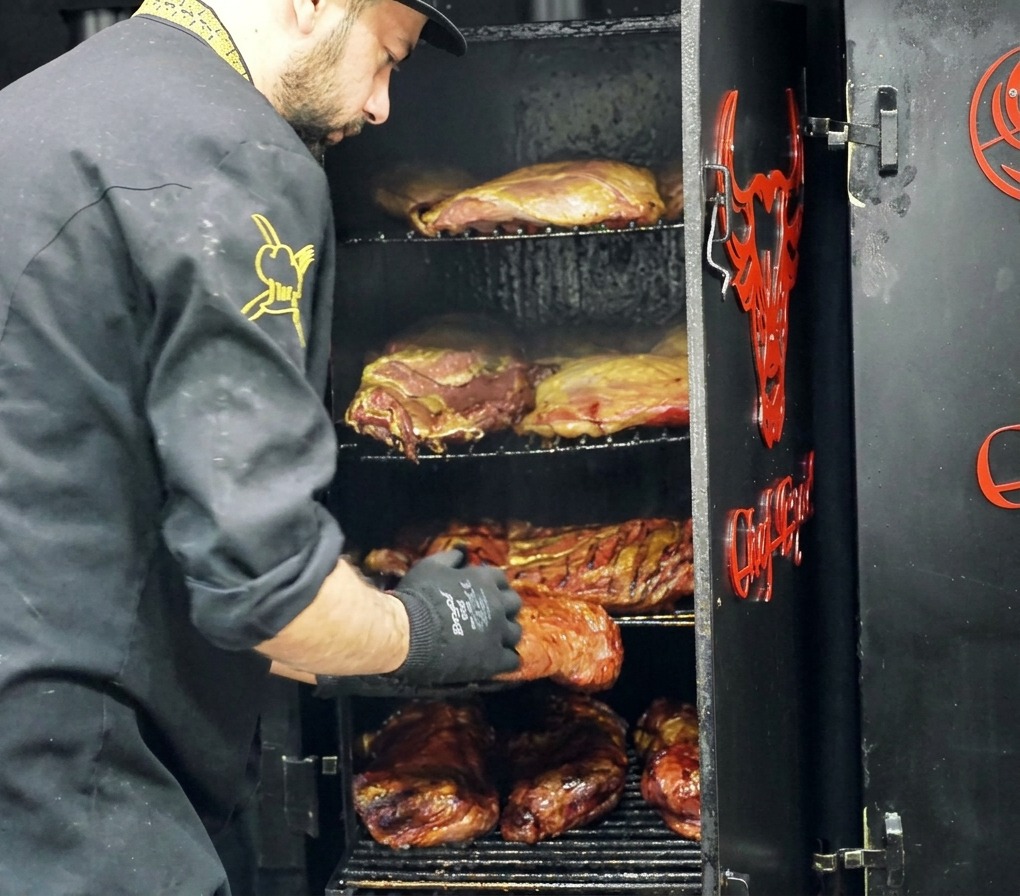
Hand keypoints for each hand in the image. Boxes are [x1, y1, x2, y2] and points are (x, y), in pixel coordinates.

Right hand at [390, 548, 521, 684]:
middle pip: (514, 604)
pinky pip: (512, 660)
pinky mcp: (493, 659)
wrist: (409, 632)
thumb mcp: (430, 566)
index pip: (501, 579)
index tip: (483, 593)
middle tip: (490, 616)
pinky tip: (494, 660)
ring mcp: (498, 633)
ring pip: (515, 632)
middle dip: (504, 608)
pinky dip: (505, 660)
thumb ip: (450, 557)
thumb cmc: (418, 596)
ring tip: (492, 640)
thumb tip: (462, 553)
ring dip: (506, 634)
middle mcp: (497, 604)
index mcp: (484, 580)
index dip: (493, 586)